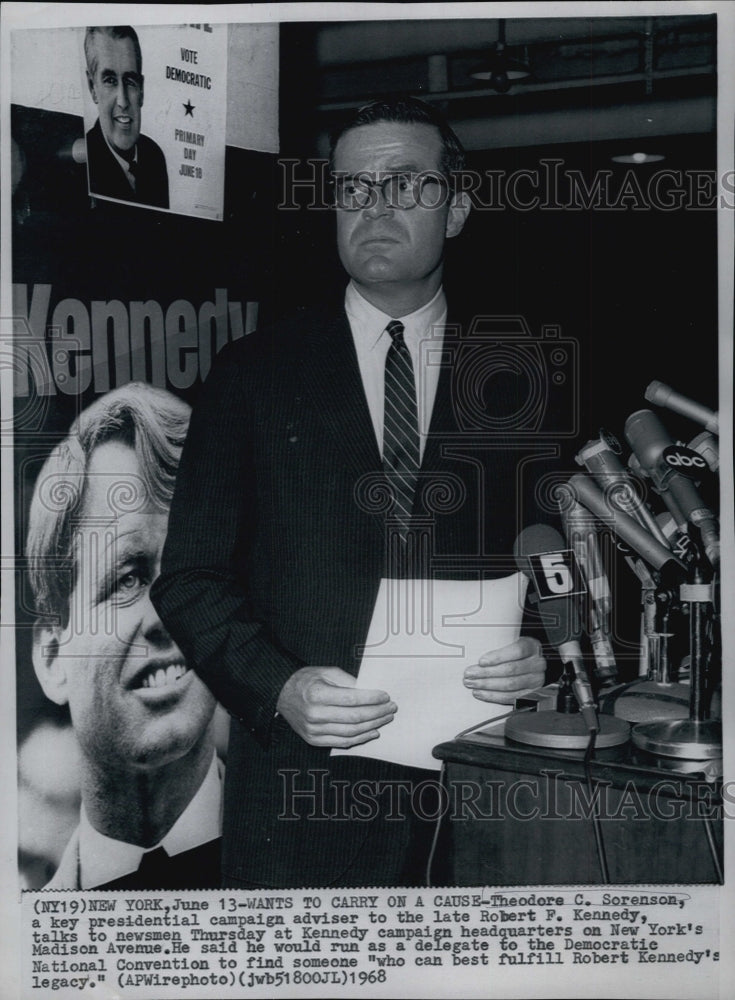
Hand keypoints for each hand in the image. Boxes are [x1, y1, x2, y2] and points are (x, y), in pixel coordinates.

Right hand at [276, 666, 396, 747]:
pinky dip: (360, 739)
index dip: (372, 699)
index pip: (352, 699)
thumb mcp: (327, 672)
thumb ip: (348, 681)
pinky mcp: (313, 740)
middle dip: (377, 713)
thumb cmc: (306, 680)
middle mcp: (314, 714)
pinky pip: (341, 742)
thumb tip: (371, 691)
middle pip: (354, 717)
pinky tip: (372, 732)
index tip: (386, 696)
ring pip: (351, 732)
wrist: (282, 694)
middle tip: (391, 708)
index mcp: (317, 694)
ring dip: (372, 726)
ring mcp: (313, 730)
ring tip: (385, 719)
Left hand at [463, 636, 545, 704]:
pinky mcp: (531, 694)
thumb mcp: (509, 641)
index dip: (498, 657)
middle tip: (469, 673)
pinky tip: (481, 693)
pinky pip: (511, 697)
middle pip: (511, 670)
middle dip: (487, 673)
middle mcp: (537, 663)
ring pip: (510, 685)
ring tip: (472, 683)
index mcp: (531, 646)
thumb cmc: (513, 651)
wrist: (527, 662)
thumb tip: (471, 650)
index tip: (481, 661)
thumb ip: (496, 643)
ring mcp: (536, 680)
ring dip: (487, 685)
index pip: (517, 651)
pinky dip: (493, 696)